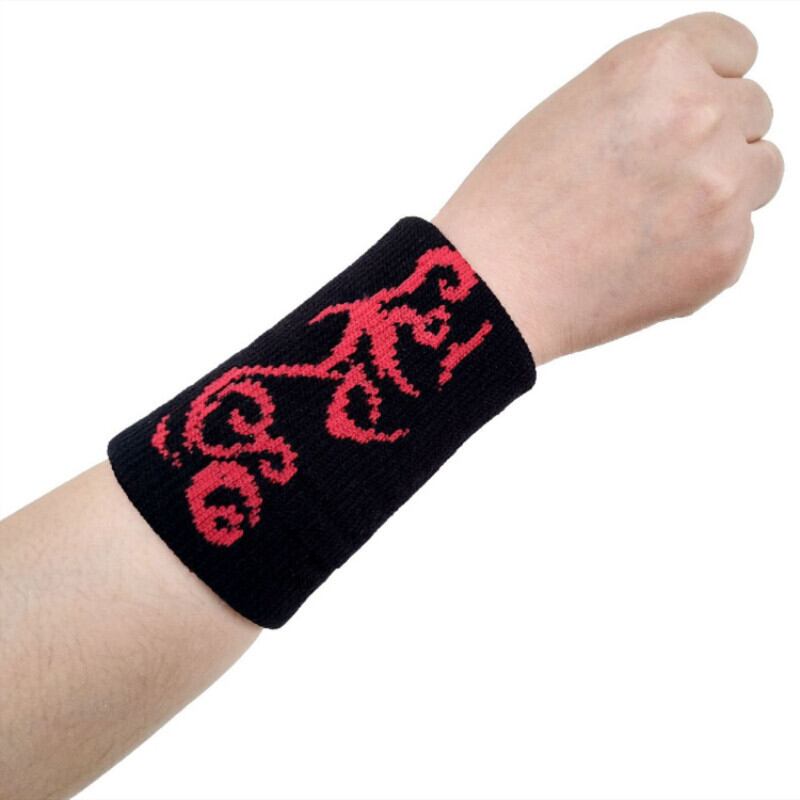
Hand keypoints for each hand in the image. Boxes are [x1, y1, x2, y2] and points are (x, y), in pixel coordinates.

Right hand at [433, 12, 783, 364]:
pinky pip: (739, 238)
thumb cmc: (510, 205)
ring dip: (724, 189)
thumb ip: (650, 99)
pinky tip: (644, 262)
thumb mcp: (574, 112)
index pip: (735, 49)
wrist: (493, 286)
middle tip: (655, 180)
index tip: (692, 109)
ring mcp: (721, 189)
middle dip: (713, 140)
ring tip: (655, 221)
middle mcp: (702, 116)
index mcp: (658, 66)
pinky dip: (703, 249)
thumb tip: (710, 120)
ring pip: (761, 173)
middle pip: (753, 112)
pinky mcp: (725, 257)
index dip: (708, 81)